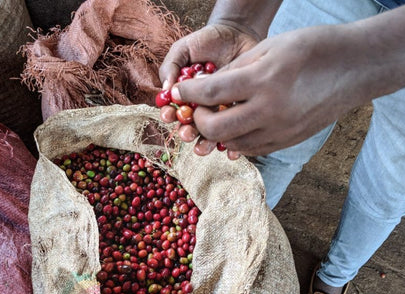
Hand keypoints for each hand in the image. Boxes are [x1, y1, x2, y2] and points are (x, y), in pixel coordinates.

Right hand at [158, 23, 258, 154]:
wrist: (236, 33)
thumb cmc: (206, 41)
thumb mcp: (183, 48)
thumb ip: (171, 66)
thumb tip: (166, 89)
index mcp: (183, 96)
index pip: (172, 110)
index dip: (168, 115)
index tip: (168, 115)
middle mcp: (198, 108)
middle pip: (189, 127)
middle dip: (186, 133)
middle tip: (187, 133)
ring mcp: (218, 112)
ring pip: (210, 134)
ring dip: (206, 143)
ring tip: (206, 145)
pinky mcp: (238, 114)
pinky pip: (234, 133)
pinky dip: (231, 145)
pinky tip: (230, 149)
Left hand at [169, 23, 393, 157]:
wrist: (357, 68)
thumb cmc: (314, 48)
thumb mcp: (270, 47)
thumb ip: (235, 69)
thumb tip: (206, 87)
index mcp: (264, 81)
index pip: (211, 94)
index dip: (187, 94)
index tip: (177, 93)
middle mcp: (271, 111)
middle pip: (216, 129)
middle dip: (199, 120)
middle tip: (199, 108)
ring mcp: (281, 131)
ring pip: (232, 144)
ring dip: (217, 132)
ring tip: (218, 116)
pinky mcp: (289, 142)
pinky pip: (252, 149)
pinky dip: (237, 139)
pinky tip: (238, 125)